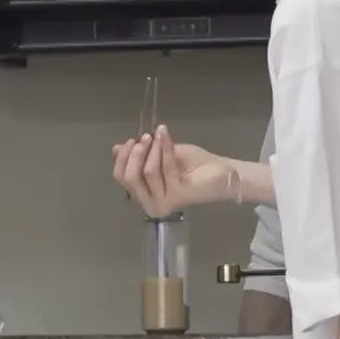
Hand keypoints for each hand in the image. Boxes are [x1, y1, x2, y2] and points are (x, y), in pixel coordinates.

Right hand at [111, 125, 237, 215]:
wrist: (223, 173)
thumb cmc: (195, 166)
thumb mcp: (161, 155)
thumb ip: (141, 154)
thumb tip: (116, 148)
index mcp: (145, 195)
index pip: (122, 178)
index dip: (123, 157)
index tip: (132, 140)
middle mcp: (151, 203)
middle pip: (129, 178)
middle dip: (134, 154)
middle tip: (145, 137)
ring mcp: (164, 202)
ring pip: (146, 171)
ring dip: (152, 149)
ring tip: (159, 134)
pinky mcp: (177, 196)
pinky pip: (165, 167)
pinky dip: (164, 147)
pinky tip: (166, 135)